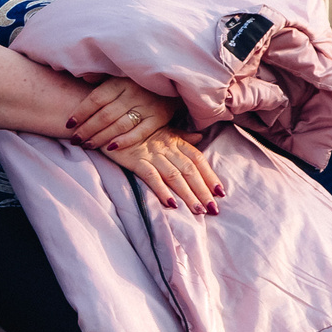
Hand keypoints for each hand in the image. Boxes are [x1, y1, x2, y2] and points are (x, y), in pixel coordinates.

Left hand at [67, 74, 176, 154]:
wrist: (172, 81)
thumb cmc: (138, 80)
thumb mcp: (120, 72)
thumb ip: (101, 76)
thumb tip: (83, 77)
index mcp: (120, 81)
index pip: (96, 99)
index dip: (81, 112)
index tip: (69, 124)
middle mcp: (133, 93)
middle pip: (105, 115)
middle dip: (87, 129)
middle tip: (74, 140)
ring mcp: (147, 106)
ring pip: (119, 125)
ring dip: (101, 137)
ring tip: (87, 145)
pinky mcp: (159, 118)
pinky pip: (140, 133)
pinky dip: (125, 141)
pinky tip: (110, 148)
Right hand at [99, 127, 223, 213]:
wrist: (111, 120)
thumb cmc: (137, 128)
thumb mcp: (162, 130)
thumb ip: (182, 137)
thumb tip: (200, 138)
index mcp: (175, 141)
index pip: (197, 159)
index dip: (210, 175)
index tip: (220, 192)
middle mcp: (166, 148)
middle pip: (190, 170)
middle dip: (203, 190)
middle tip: (214, 209)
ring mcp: (151, 154)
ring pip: (175, 176)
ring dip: (188, 194)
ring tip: (198, 211)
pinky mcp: (135, 160)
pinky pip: (151, 176)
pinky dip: (161, 190)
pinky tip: (171, 204)